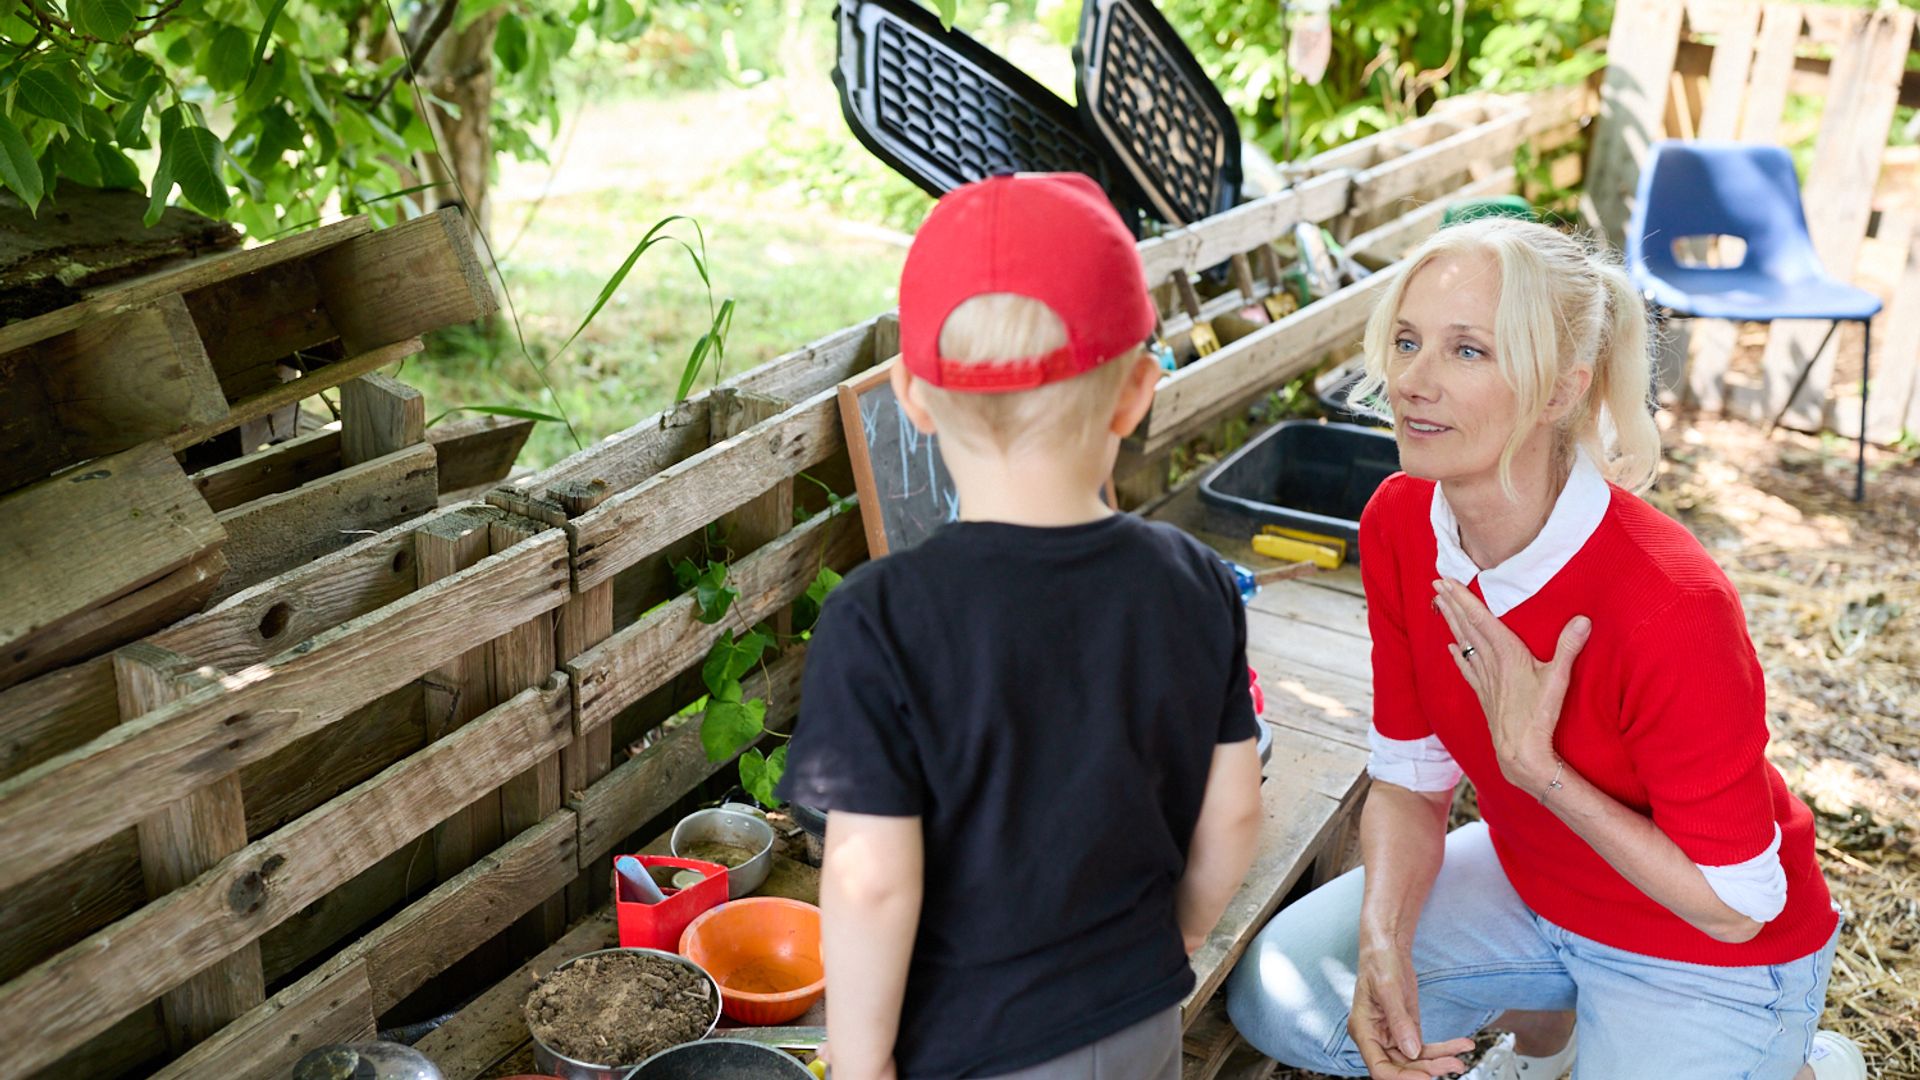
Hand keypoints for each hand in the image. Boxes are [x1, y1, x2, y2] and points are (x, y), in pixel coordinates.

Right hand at [1350, 943, 1472, 1078]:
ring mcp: (1392, 1036)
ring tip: (1460, 1056)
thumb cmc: (1379, 963)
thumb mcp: (1389, 989)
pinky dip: (1444, 1049)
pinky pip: (1425, 1048)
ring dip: (1439, 1060)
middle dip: (1427, 1069)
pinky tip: (1460, 1046)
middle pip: (1401, 1067)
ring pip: (1416, 1060)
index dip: (1401, 1077)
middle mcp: (1376, 1038)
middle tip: (1452, 1064)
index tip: (1425, 1077)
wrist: (1387, 949)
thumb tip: (1412, 1051)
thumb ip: (1399, 1022)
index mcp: (1363, 1030)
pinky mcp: (1407, 1031)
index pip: (1379, 1067)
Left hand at [1432, 579, 1588, 796]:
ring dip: (1452, 623)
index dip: (1462, 599)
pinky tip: (1450, 648)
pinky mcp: (1485, 694)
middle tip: (1436, 584)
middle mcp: (1491, 663)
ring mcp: (1485, 679)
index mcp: (1507, 654)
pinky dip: (1458, 655)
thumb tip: (1583, 620)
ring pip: (1464, 644)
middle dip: (1452, 604)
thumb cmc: (1539, 715)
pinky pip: (1467, 669)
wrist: (1520, 751)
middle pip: (1467, 627)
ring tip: (1440, 606)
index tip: (1445, 581)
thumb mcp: (1558, 679)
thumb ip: (1568, 647)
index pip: (1480, 619)